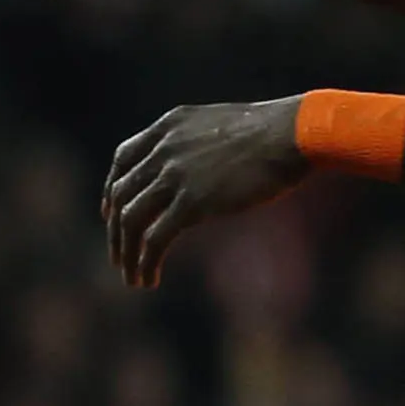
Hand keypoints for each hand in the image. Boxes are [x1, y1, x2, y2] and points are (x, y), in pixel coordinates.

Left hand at [101, 97, 309, 287]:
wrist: (293, 134)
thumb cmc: (273, 132)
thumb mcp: (221, 126)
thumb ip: (198, 144)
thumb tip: (199, 169)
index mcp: (168, 127)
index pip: (123, 159)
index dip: (112, 189)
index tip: (111, 213)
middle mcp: (163, 150)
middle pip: (120, 194)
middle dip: (115, 230)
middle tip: (119, 256)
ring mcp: (175, 175)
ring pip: (130, 220)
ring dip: (126, 253)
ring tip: (132, 278)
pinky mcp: (192, 203)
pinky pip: (155, 239)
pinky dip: (146, 262)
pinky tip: (149, 279)